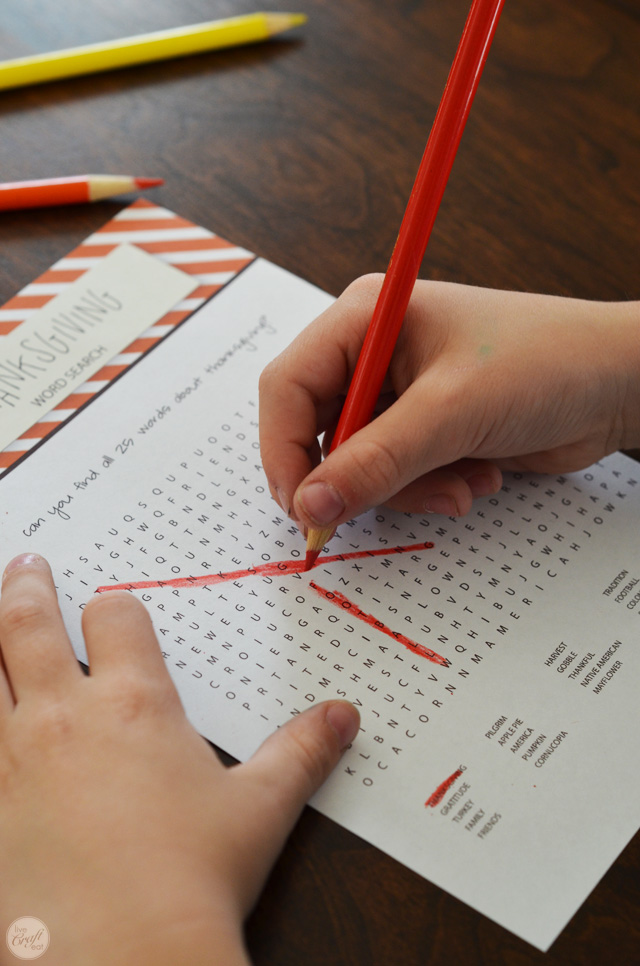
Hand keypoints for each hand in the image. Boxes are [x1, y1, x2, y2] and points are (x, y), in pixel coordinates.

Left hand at [0, 554, 358, 965]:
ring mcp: (12, 760)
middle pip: (28, 623)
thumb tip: (342, 716)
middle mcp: (64, 718)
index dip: (115, 608)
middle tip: (27, 566)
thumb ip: (301, 752)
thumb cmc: (196, 879)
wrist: (129, 959)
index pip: (116, 618)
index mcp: (135, 704)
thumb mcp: (260, 808)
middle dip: (27, 588)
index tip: (114, 610)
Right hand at [259, 276, 639, 530]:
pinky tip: (477, 477)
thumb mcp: (451, 412)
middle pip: (318, 432)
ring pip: (359, 465)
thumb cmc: (546, 363)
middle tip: (378, 506)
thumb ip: (375, 462)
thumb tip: (310, 504)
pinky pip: (396, 476)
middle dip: (358, 476)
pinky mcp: (425, 429)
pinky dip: (430, 489)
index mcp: (366, 318)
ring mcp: (400, 394)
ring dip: (406, 489)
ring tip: (459, 484)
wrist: (618, 385)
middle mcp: (374, 353)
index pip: (289, 387)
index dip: (285, 450)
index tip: (303, 505)